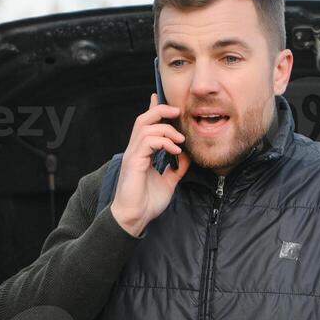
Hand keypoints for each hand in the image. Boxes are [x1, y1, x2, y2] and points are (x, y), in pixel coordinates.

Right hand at [110, 93, 187, 235]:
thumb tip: (187, 155)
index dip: (155, 110)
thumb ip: (176, 168)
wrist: (135, 217)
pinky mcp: (134, 161)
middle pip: (144, 119)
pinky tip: (175, 150)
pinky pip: (148, 141)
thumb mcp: (169, 182)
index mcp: (142, 153)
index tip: (167, 102)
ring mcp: (133, 154)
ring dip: (166, 129)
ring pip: (145, 126)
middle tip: (177, 112)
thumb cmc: (147, 202)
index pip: (147, 125)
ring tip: (180, 140)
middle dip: (161, 110)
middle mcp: (135, 150)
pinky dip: (164, 141)